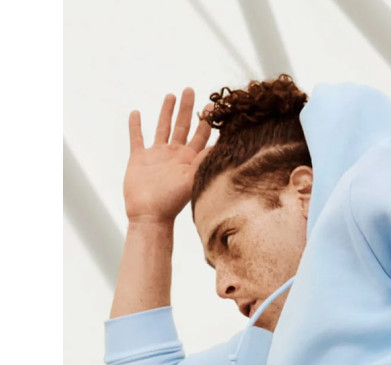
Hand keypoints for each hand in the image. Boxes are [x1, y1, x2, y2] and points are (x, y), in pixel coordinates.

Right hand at [124, 87, 213, 223]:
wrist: (149, 215)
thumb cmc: (172, 202)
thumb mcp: (192, 180)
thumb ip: (204, 161)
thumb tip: (221, 146)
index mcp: (189, 159)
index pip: (201, 135)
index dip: (206, 120)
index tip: (213, 104)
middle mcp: (174, 155)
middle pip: (182, 126)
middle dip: (187, 108)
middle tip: (191, 90)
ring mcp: (157, 156)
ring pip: (162, 128)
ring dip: (166, 112)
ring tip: (171, 95)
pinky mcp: (139, 158)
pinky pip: (137, 138)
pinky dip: (136, 126)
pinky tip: (136, 112)